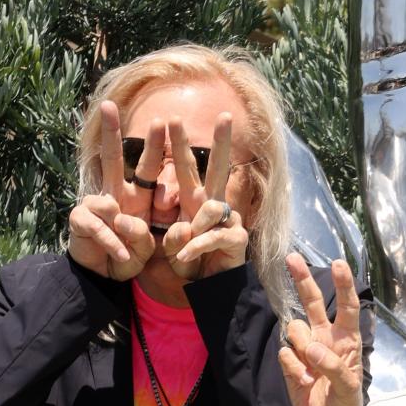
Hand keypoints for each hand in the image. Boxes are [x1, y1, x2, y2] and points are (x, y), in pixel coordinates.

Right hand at [67, 101, 156, 280]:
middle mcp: (116, 195)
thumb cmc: (131, 256)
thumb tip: (124, 220)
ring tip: (132, 252)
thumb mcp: (150, 246)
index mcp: (139, 197)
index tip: (163, 120)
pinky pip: (100, 227)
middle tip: (108, 105)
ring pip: (106, 202)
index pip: (148, 167)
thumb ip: (146, 234)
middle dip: (112, 133)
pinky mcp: (81, 219)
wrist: (106, 277)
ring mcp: (96, 205)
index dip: (155, 145)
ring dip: (124, 231)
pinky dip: (114, 244)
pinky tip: (122, 257)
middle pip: (113, 159)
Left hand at [161, 115, 247, 280]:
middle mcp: (213, 205)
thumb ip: (171, 234)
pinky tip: (186, 257)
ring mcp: (228, 220)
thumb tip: (183, 229)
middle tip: (225, 116)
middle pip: (218, 168)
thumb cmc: (187, 263)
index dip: (179, 144)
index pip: (186, 167)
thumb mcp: (168, 246)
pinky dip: (195, 247)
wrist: (205, 289)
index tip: (172, 117)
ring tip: (182, 248)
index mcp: (194, 200)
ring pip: (210, 208)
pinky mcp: (237, 238)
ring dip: (192, 228)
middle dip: (221, 142)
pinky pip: (212, 236)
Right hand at [278, 254, 364, 405]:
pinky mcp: (291, 362)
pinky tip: (305, 382)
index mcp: (347, 340)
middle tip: (292, 258)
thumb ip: (334, 367)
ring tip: (314, 374)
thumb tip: (312, 348)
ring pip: (295, 329)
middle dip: (303, 280)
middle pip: (312, 303)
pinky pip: (285, 353)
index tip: (339, 264)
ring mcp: (306, 349)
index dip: (343, 285)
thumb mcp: (349, 389)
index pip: (347, 307)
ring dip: (302, 349)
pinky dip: (294, 369)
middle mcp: (326, 338)